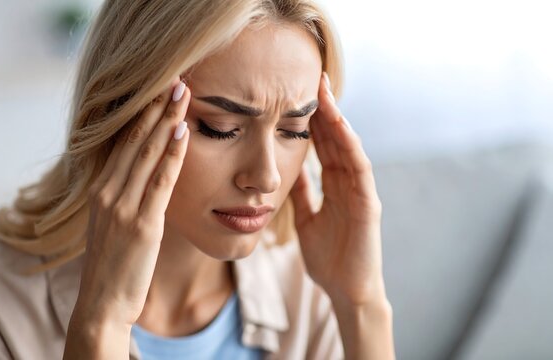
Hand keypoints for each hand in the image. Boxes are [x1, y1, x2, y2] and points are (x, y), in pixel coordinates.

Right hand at [71, 77, 190, 327]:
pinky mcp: (140, 223)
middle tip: (176, 76)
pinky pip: (159, 181)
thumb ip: (124, 195)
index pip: (122, 141)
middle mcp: (107, 191)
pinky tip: (183, 132)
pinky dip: (172, 154)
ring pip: (146, 153)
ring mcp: (121, 206)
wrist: (102, 302)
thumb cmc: (113, 263)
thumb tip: (143, 173)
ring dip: (166, 119)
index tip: (159, 88)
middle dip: (156, 106)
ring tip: (183, 91)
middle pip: (134, 139)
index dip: (142, 112)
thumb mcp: (112, 222)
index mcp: (100, 188)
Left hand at [289, 72, 385, 305]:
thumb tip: (287, 170)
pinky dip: (351, 146)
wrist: (345, 290)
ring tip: (325, 93)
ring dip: (337, 120)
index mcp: (333, 185)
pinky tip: (340, 127)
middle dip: (324, 110)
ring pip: (348, 147)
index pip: (321, 145)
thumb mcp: (305, 218)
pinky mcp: (368, 204)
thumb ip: (301, 193)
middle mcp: (348, 182)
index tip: (296, 95)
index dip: (311, 120)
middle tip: (312, 79)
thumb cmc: (328, 257)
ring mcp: (360, 191)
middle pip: (335, 139)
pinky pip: (360, 169)